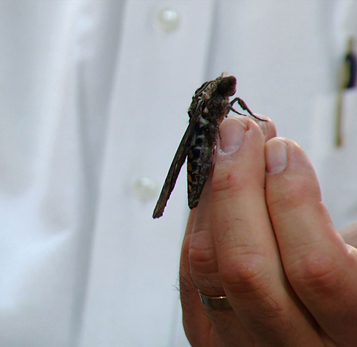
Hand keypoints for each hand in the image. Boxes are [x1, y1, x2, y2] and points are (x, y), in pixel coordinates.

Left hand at [180, 115, 356, 345]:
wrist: (314, 335)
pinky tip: (212, 185)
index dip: (293, 201)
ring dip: (212, 195)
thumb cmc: (342, 286)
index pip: (314, 269)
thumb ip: (333, 226)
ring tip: (227, 149)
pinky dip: (198, 219)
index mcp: (348, 330)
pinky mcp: (206, 338)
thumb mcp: (355, 253)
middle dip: (237, 188)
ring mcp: (240, 345)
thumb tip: (280, 155)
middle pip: (246, 269)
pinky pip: (189, 271)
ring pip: (206, 267)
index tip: (283, 151)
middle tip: (240, 132)